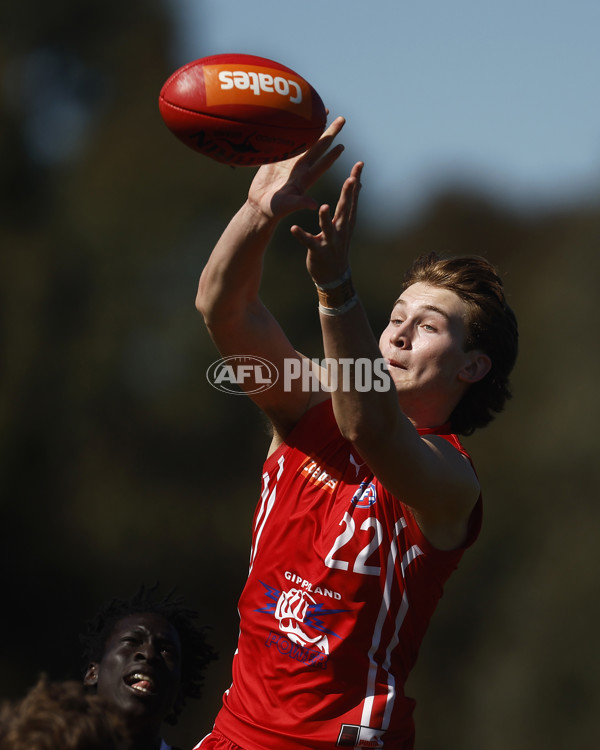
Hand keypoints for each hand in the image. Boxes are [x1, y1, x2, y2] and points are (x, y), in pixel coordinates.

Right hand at [247, 117, 346, 220]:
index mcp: (305, 178)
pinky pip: (287, 139)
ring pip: (305, 139)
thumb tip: (314, 205)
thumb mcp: (288, 206)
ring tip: (324, 111)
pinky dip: (292, 128)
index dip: (332, 155)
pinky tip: (296, 115)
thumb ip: (300, 203)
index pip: (322, 164)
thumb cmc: (273, 209)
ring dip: (315, 126)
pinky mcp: (277, 157)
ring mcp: (290, 161)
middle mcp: (301, 167)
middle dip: (331, 133)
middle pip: (319, 146)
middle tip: (342, 119)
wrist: (259, 206)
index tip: (342, 146)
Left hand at [290, 161, 362, 284]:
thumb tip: (358, 184)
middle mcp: (340, 230)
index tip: (360, 164)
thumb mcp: (346, 224)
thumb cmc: (337, 245)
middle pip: (345, 209)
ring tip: (323, 207)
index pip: (353, 198)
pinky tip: (293, 228)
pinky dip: (301, 235)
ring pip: (328, 227)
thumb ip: (349, 204)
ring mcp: (330, 241)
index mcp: (346, 221)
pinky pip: (308, 242)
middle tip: (351, 179)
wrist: (334, 275)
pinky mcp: (317, 251)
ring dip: (326, 218)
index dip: (356, 181)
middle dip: (348, 194)